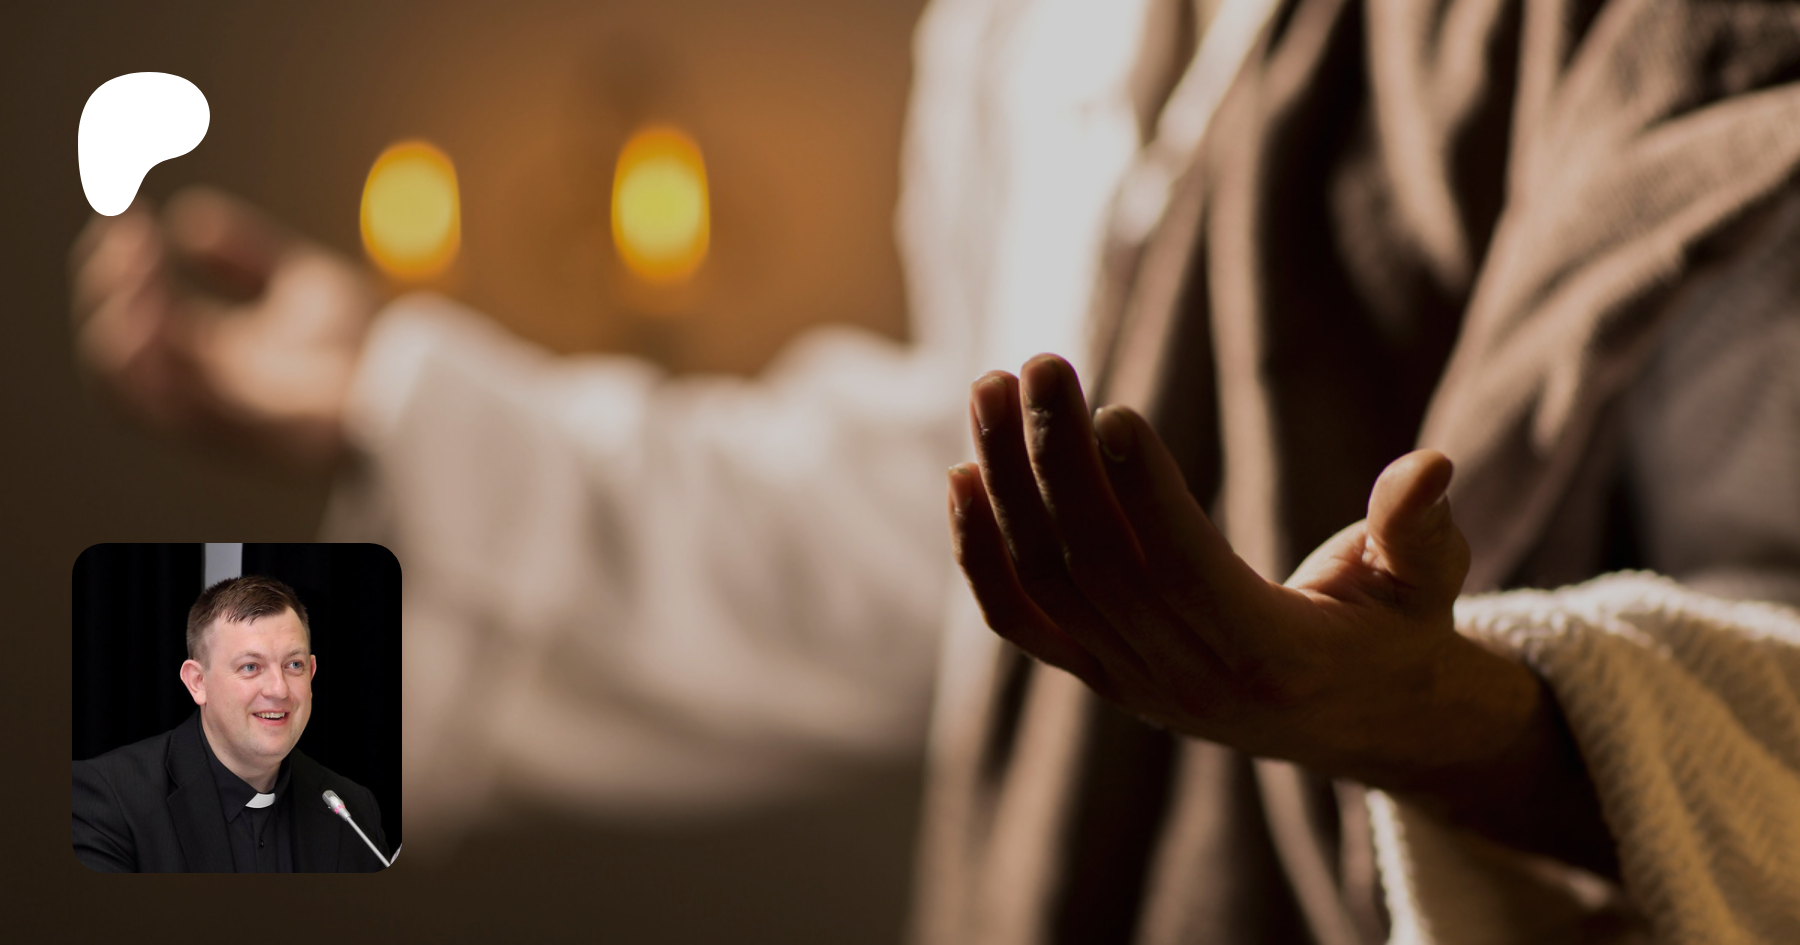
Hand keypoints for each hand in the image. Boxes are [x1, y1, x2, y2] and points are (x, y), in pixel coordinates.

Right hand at [69, 187, 378, 472]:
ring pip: (121, 391)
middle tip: (130, 232)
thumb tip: (187, 221)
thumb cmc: (374, 348)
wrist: (426, 385)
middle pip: (110, 356)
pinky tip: (157, 311)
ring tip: (138, 266)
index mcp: (209, 362)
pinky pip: (171, 410)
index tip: (128, 209)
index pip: (130, 320)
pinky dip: (151, 362)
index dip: (115, 265)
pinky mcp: (245, 436)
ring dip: (114, 324)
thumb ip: (248, 255)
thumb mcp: (304, 283)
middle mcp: (201, 394)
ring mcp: (217, 419)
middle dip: (104, 288)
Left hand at [947, 354, 1544, 793]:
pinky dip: (980, 552)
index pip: (1188, 575)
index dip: (1147, 498)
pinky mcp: (1095, 674)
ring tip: (989, 389)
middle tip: (1039, 364)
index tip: (1113, 412)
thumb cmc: (1394, 631)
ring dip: (1009, 483)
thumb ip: (1420, 530)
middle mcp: (1186, 682)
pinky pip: (1018, 619)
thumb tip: (1431, 466)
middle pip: (1101, 566)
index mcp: (1273, 661)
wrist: (1351, 722)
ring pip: (1047, 582)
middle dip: (1059, 460)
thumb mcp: (1426, 584)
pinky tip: (960, 474)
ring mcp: (1129, 683)